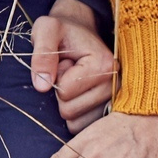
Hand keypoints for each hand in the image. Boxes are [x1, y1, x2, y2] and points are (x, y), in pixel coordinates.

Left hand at [31, 3, 115, 133]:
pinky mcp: (108, 111)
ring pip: (75, 122)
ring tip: (73, 81)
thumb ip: (42, 54)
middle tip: (68, 71)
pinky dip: (73, 115)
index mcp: (104, 64)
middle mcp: (115, 84)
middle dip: (60, 93)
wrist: (78, 31)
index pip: (65, 91)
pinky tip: (78, 94)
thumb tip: (42, 86)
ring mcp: (113, 100)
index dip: (56, 76)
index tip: (65, 61)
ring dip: (67, 104)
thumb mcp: (46, 30)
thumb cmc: (62, 30)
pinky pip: (81, 127)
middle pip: (70, 110)